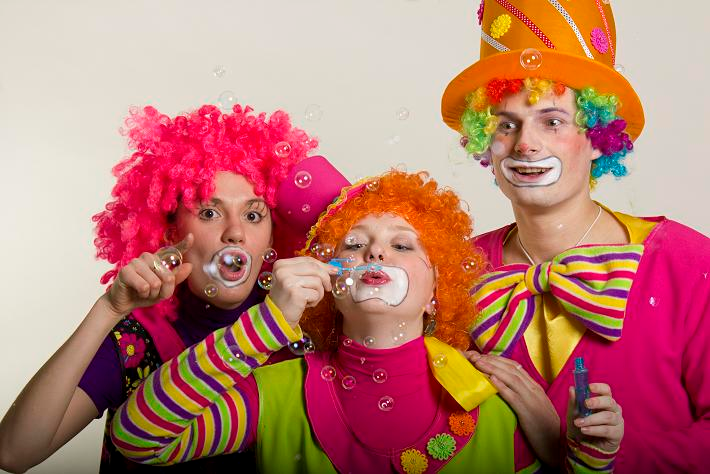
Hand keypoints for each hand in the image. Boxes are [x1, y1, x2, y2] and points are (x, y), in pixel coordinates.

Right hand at [103, 235, 193, 317]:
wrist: (125, 303)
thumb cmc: (145, 294)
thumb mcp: (164, 290)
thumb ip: (176, 278)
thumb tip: (189, 266)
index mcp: (159, 260)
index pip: (173, 251)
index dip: (183, 244)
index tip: (191, 237)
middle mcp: (148, 257)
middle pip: (168, 276)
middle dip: (162, 291)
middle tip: (151, 291)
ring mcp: (136, 262)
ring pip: (156, 283)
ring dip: (152, 294)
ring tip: (143, 292)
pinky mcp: (126, 270)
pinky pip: (144, 286)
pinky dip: (143, 294)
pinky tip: (137, 292)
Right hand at [269, 256, 338, 326]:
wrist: (276, 318)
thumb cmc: (289, 298)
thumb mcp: (295, 280)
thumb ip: (309, 271)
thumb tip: (333, 268)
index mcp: (281, 264)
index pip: (308, 260)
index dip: (323, 265)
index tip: (334, 270)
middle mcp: (283, 270)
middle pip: (314, 268)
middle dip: (325, 278)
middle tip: (328, 288)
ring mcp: (288, 281)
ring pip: (317, 281)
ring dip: (318, 293)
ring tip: (309, 299)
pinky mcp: (295, 293)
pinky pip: (316, 293)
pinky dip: (315, 300)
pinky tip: (305, 305)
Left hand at [465, 350, 560, 465]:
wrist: (556, 444)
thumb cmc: (545, 427)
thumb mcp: (536, 406)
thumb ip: (525, 394)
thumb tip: (508, 385)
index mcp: (535, 387)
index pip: (516, 367)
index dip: (499, 360)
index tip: (484, 356)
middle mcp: (534, 389)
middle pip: (511, 370)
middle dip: (493, 361)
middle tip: (476, 356)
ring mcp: (531, 399)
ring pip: (511, 379)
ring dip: (493, 369)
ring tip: (478, 364)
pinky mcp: (527, 412)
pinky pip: (512, 396)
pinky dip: (501, 386)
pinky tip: (491, 379)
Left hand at [567, 383, 622, 452]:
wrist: (586, 445)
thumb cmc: (582, 425)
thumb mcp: (574, 413)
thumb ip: (574, 401)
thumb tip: (572, 388)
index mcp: (604, 401)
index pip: (606, 390)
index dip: (599, 387)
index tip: (589, 387)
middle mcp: (614, 409)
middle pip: (610, 402)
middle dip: (597, 402)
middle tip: (585, 404)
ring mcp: (617, 421)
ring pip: (608, 416)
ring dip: (591, 419)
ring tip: (579, 423)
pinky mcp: (617, 434)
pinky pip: (607, 430)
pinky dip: (594, 429)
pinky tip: (585, 430)